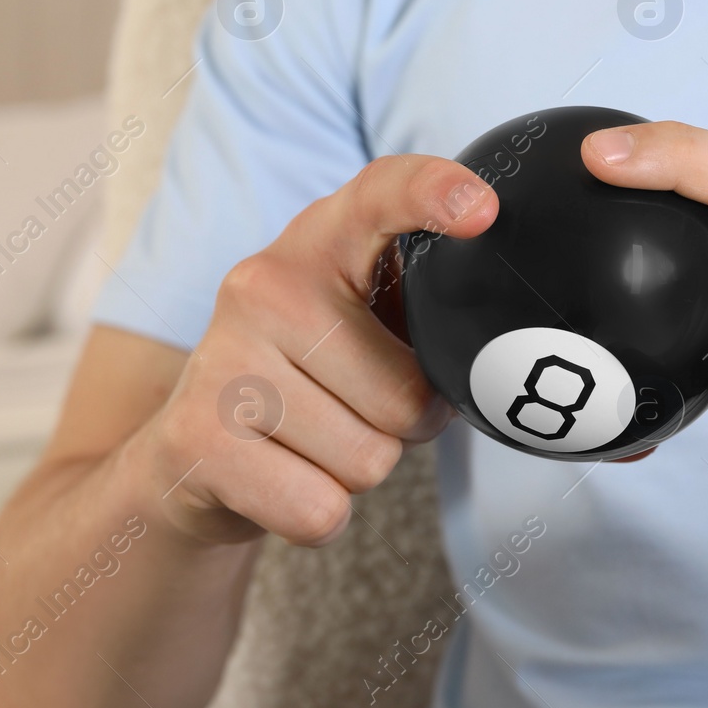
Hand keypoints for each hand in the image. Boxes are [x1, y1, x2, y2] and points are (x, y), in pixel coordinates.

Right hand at [139, 156, 496, 546]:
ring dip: (357, 471)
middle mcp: (264, 283)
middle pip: (406, 396)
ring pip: (367, 460)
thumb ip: (433, 301)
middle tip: (357, 408)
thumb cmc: (318, 378)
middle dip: (404, 426)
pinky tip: (284, 478)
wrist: (194, 451)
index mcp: (324, 239)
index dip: (432, 193)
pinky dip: (318, 514)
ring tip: (314, 441)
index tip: (481, 209)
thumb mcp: (373, 318)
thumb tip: (514, 348)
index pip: (381, 193)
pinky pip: (318, 510)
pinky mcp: (196, 437)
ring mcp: (223, 356)